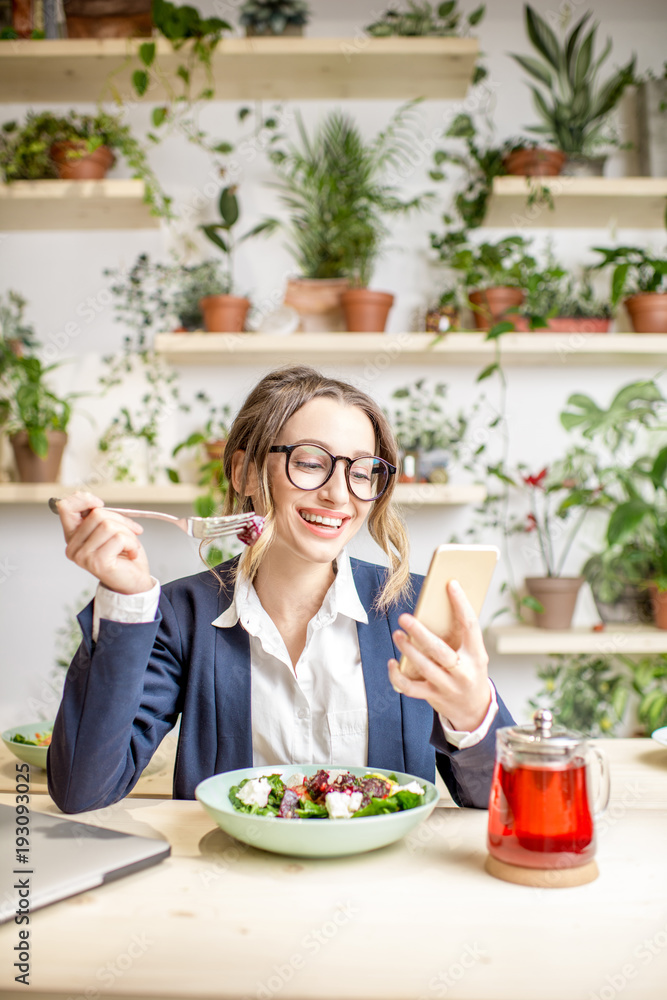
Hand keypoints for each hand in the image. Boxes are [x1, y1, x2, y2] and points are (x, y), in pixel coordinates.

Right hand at [56, 491, 152, 595]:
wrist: (134, 582)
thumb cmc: (123, 555)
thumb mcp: (109, 530)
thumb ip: (98, 517)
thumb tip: (95, 502)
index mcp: (72, 537)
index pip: (65, 507)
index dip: (84, 499)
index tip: (100, 504)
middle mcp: (73, 547)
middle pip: (96, 514)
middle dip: (120, 520)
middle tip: (130, 532)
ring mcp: (83, 556)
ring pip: (108, 525)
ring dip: (128, 532)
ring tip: (130, 545)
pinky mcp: (97, 562)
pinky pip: (119, 538)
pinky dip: (132, 543)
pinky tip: (132, 553)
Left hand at [388, 580, 490, 731]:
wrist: (475, 710)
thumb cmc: (471, 674)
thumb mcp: (475, 656)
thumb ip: (461, 637)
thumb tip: (440, 606)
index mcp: (477, 656)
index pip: (471, 626)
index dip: (461, 604)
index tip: (451, 585)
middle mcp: (463, 672)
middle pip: (440, 651)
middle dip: (420, 633)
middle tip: (405, 618)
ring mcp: (448, 687)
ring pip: (424, 667)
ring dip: (408, 650)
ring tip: (398, 635)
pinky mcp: (433, 697)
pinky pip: (411, 687)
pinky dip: (398, 676)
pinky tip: (392, 662)